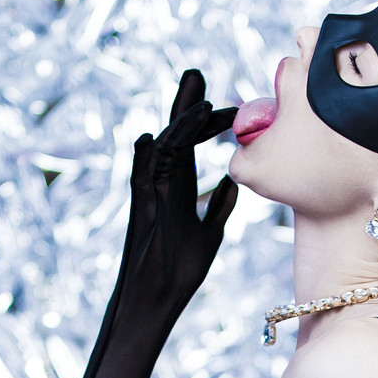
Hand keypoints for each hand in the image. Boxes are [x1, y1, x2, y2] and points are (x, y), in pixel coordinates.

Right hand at [112, 70, 237, 328]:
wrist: (157, 303)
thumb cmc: (179, 270)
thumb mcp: (211, 232)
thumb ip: (220, 206)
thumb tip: (235, 181)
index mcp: (180, 188)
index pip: (192, 144)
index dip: (207, 123)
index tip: (229, 106)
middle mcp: (163, 185)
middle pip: (175, 136)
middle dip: (185, 105)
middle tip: (196, 73)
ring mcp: (151, 197)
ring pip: (162, 151)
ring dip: (177, 125)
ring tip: (195, 98)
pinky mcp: (142, 215)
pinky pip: (142, 182)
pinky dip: (146, 160)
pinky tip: (152, 138)